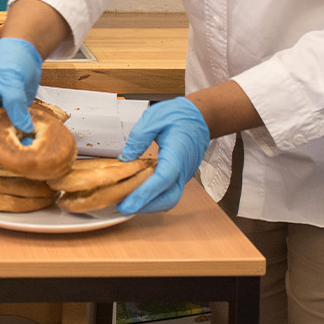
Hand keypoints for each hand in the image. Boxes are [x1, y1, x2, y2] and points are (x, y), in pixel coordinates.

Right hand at [0, 37, 42, 174]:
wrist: (24, 51)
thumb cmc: (9, 60)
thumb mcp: (10, 81)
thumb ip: (14, 104)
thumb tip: (24, 128)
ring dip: (4, 149)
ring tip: (11, 166)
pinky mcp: (12, 114)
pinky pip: (13, 130)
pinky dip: (18, 140)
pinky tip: (26, 151)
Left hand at [116, 97, 210, 213]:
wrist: (199, 117)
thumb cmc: (180, 116)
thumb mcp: (155, 118)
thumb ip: (139, 137)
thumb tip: (126, 157)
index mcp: (178, 153)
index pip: (162, 179)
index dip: (145, 194)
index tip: (128, 204)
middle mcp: (184, 168)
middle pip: (169, 197)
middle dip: (147, 206)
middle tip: (124, 207)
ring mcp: (183, 174)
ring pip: (169, 197)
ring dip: (150, 204)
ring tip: (128, 201)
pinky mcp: (179, 175)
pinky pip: (168, 191)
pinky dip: (154, 196)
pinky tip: (138, 193)